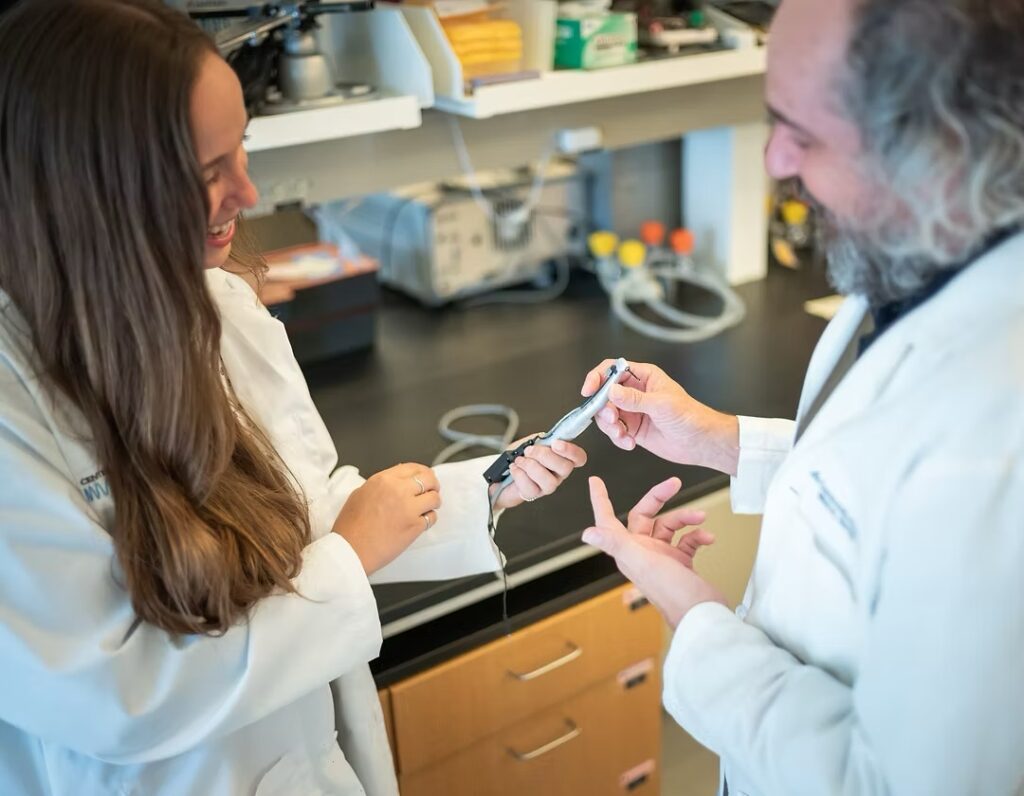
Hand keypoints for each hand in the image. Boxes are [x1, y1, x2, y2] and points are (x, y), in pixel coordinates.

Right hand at [333, 463, 440, 574]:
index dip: (422, 471)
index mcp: (383, 480)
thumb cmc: (350, 527)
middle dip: (433, 483)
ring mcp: (409, 508)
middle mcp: (398, 491)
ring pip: (434, 498)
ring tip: (427, 507)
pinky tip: (422, 521)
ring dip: (433, 502)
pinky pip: (432, 517)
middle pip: (428, 479)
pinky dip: (429, 518)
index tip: (425, 475)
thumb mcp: (360, 494)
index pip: (412, 468)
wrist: (350, 550)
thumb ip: (381, 485)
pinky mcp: (415, 526)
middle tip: (432, 489)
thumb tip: (397, 482)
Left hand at [491, 437, 587, 509]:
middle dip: (545, 456)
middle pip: (566, 468)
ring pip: (550, 481)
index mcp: (560, 458)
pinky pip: (531, 488)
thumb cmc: (518, 457)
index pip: (578, 457)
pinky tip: (514, 469)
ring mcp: (546, 486)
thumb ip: (540, 439)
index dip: (571, 451)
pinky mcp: (533, 495)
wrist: (500, 473)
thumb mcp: (529, 442)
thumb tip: (547, 437)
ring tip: (520, 460)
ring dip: (531, 467)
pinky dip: (519, 475)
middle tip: (530, 450)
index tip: (556, 443)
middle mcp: (557, 473)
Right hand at [581, 360, 739, 474]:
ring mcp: (633, 411)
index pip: (612, 369)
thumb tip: (612, 391)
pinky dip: (618, 439)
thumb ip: (635, 399)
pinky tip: (630, 443)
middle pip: (605, 395)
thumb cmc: (691, 417)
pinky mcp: (633, 429)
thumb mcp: (662, 404)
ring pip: (606, 415)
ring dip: (610, 427)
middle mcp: (636, 392)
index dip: (597, 377)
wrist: (701, 443)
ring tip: (623, 435)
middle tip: (612, 420)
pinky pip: (614, 432)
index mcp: (644, 377)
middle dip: (603, 409)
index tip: (589, 391)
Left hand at [582, 476, 724, 627]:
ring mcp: (661, 557)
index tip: (595, 482)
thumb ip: (616, 544)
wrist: (702, 615)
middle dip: (659, 498)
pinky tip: (707, 537)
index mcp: (628, 551)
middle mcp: (642, 552)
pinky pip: (686, 540)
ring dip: (686, 518)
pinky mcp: (680, 563)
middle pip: (644, 515)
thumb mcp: (642, 562)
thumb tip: (587, 534)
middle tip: (674, 483)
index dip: (600, 500)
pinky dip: (697, 535)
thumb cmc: (672, 593)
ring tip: (700, 517)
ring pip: (669, 526)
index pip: (607, 520)